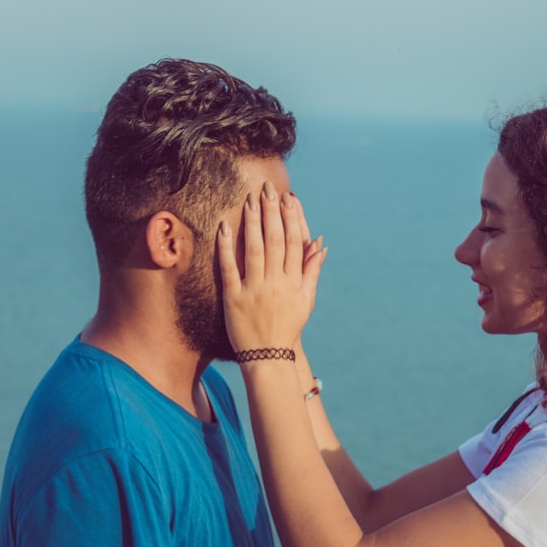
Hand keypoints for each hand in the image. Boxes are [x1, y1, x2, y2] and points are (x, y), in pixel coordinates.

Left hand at [217, 182, 326, 354]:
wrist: (269, 357)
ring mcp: (255, 290)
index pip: (295, 243)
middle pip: (275, 241)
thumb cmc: (288, 326)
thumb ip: (311, 271)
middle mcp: (276, 283)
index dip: (292, 218)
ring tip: (249, 200)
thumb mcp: (306, 300)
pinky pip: (230, 268)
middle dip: (271, 213)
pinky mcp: (234, 299)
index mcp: (294, 282)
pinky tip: (225, 226)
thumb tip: (321, 244)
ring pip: (254, 250)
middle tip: (267, 189)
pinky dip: (227, 246)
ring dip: (252, 223)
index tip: (288, 198)